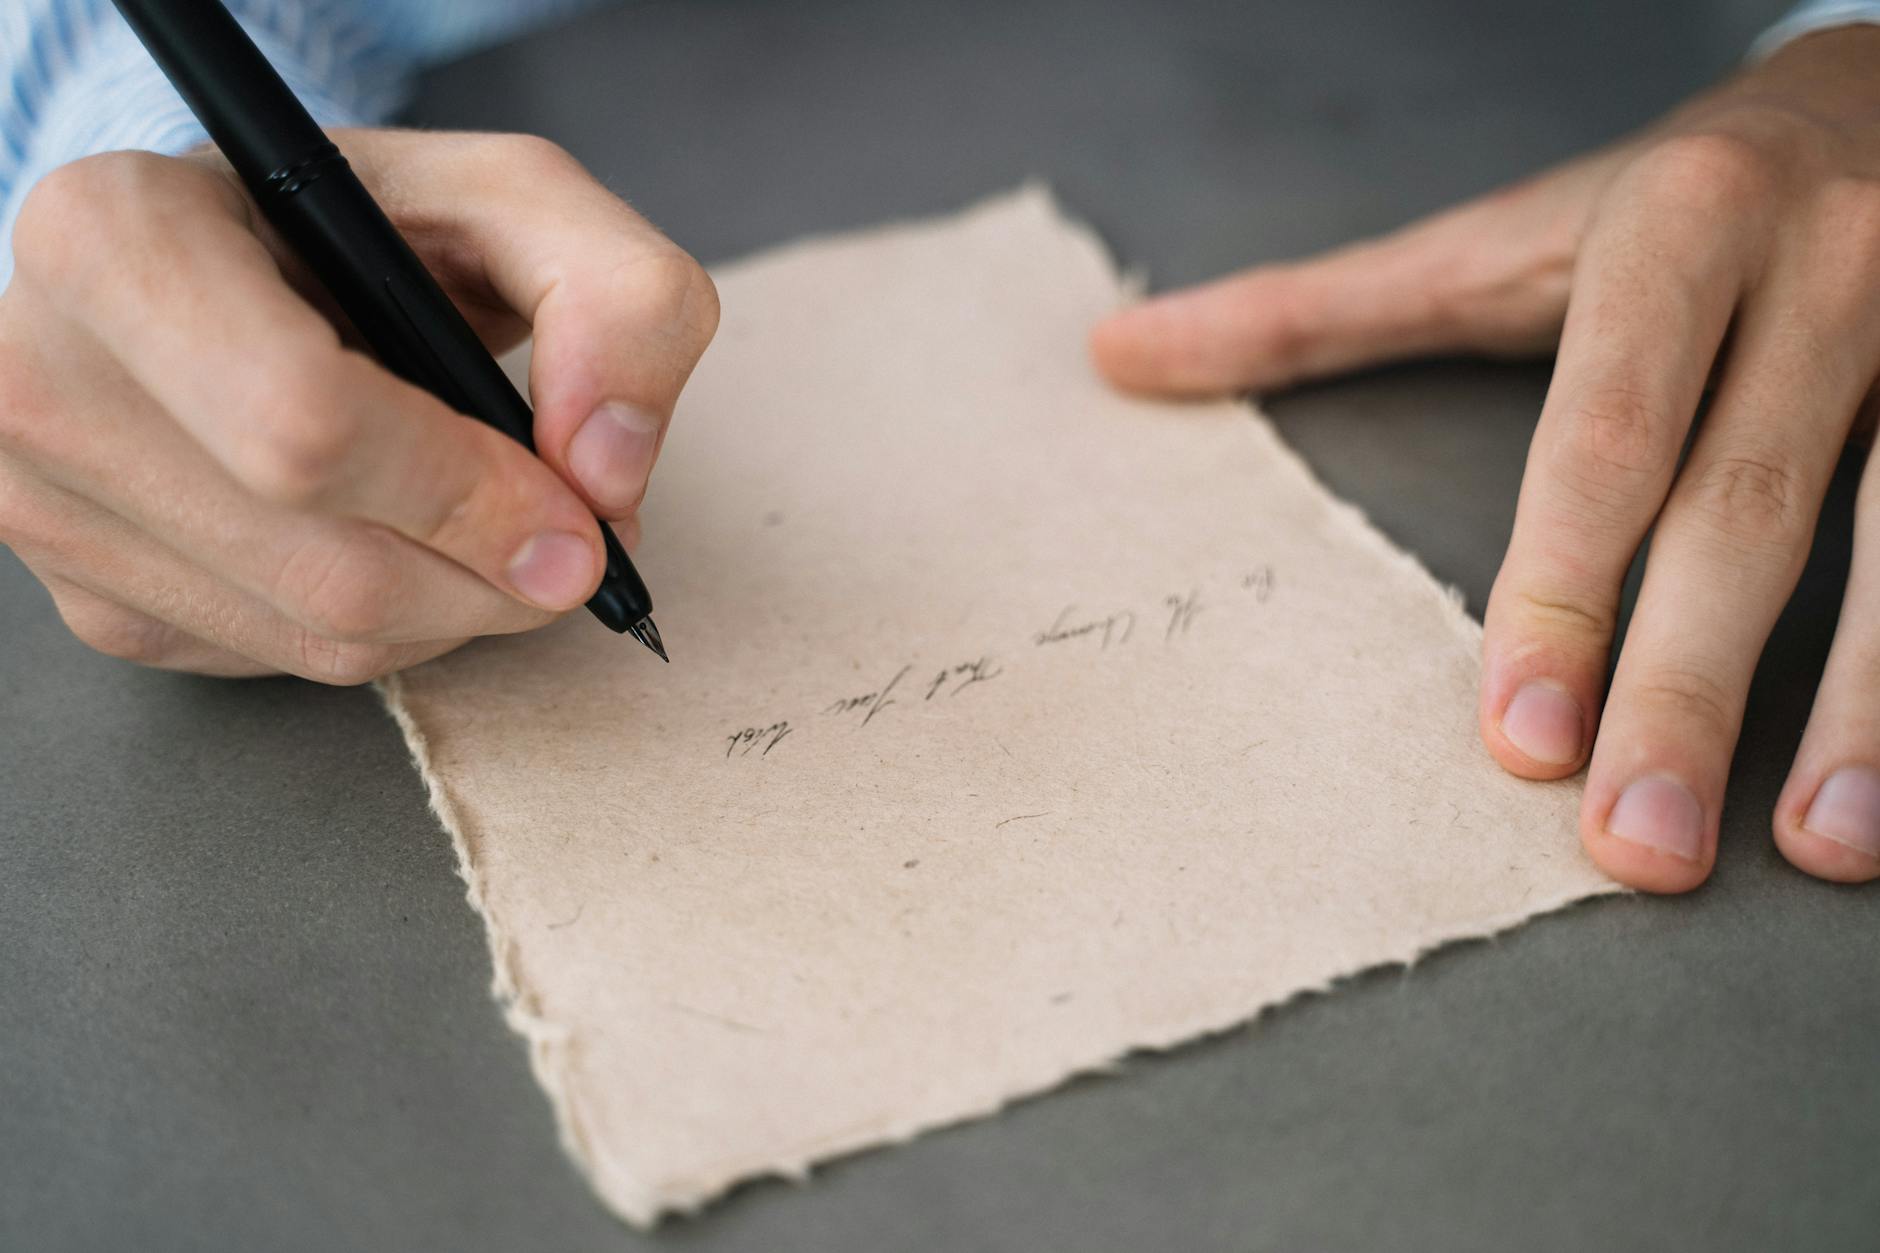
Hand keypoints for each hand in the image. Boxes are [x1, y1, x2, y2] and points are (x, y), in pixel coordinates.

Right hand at [0, 128, 717, 682]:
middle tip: (571, 536)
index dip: (469, 495)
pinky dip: (394, 628)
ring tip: (495, 525)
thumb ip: (619, 295)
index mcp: (114, 238)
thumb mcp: (518, 203)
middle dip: (492, 574)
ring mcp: (45, 507)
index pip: (302, 427)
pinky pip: (290, 664)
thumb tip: (606, 468)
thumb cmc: (368, 230)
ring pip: (321, 640)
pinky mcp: (93, 601)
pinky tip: (402, 541)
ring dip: (458, 610)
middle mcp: (40, 376)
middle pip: (329, 569)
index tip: (576, 514)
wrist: (246, 266)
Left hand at [1091, 28, 1879, 889]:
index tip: (1521, 737)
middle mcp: (1830, 265)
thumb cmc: (1663, 197)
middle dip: (1690, 687)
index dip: (1564, 587)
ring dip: (1866, 707)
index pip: (1609, 433)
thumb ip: (1314, 310)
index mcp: (1676, 229)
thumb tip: (1114, 355)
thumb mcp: (1494, 236)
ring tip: (1811, 849)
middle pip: (1748, 505)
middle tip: (1631, 847)